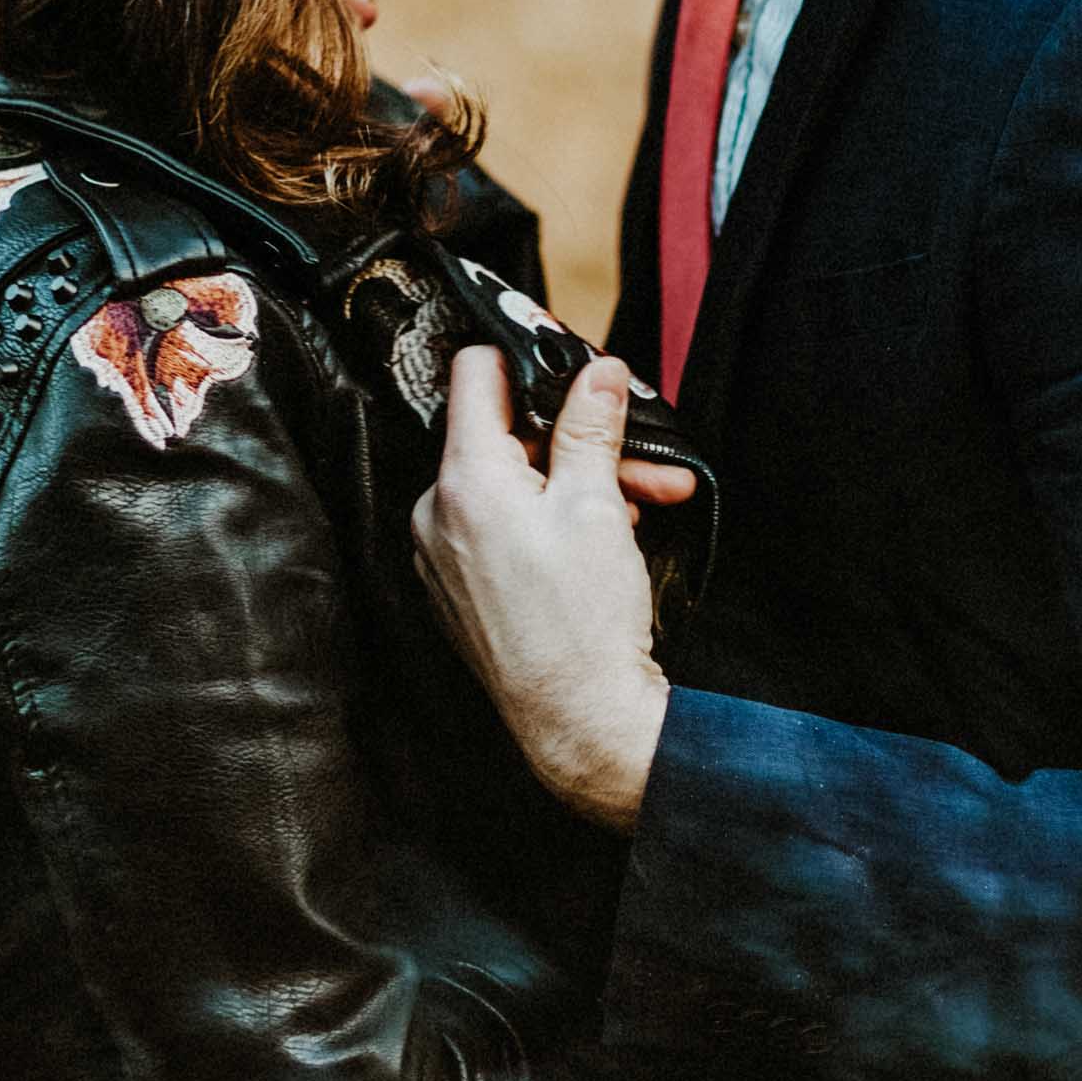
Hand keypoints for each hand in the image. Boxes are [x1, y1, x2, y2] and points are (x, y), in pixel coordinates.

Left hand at [414, 348, 671, 830]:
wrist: (579, 721)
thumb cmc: (583, 624)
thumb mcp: (597, 506)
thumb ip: (590, 427)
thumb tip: (598, 374)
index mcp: (464, 480)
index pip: (475, 374)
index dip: (528, 359)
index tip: (571, 366)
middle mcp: (438, 513)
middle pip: (506, 438)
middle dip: (580, 442)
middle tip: (643, 461)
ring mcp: (443, 554)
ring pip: (512, 487)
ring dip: (578, 486)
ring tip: (642, 508)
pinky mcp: (459, 588)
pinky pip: (502, 530)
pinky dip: (551, 524)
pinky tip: (605, 541)